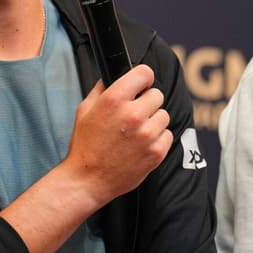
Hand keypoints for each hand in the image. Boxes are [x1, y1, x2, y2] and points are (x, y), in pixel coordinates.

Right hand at [63, 64, 172, 204]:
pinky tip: (141, 143)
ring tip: (136, 131)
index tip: (141, 84)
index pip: (144, 73)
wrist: (88, 179)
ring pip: (164, 115)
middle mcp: (133, 114)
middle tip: (134, 112)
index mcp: (114, 100)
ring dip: (153, 120)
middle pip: (157, 94)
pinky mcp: (157, 152)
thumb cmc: (85, 145)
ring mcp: (147, 134)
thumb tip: (113, 76)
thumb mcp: (84, 110)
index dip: (143, 77)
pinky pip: (168, 134)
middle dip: (146, 101)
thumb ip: (101, 89)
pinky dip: (158, 138)